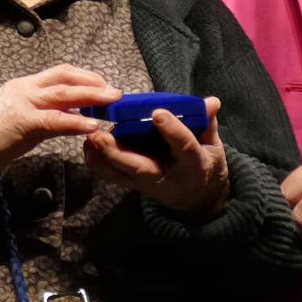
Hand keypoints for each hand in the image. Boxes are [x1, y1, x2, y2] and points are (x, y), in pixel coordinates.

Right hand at [0, 66, 117, 179]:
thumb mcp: (26, 123)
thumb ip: (49, 115)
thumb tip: (78, 116)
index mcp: (24, 85)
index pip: (60, 73)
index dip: (85, 76)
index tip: (104, 85)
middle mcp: (24, 88)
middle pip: (65, 77)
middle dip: (94, 83)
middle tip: (116, 92)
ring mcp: (22, 103)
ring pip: (63, 93)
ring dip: (91, 96)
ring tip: (112, 102)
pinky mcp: (22, 121)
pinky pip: (55, 118)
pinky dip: (76, 120)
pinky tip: (92, 125)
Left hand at [84, 97, 229, 218]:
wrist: (198, 200)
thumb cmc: (205, 165)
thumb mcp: (213, 146)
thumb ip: (208, 123)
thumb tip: (211, 100)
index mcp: (193, 164)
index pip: (183, 146)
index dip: (172, 130)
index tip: (157, 113)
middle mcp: (167, 176)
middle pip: (141, 168)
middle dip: (119, 153)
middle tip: (102, 134)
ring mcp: (148, 184)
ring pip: (121, 176)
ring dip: (103, 158)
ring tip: (90, 138)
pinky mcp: (135, 186)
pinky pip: (113, 178)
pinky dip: (98, 164)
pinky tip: (88, 147)